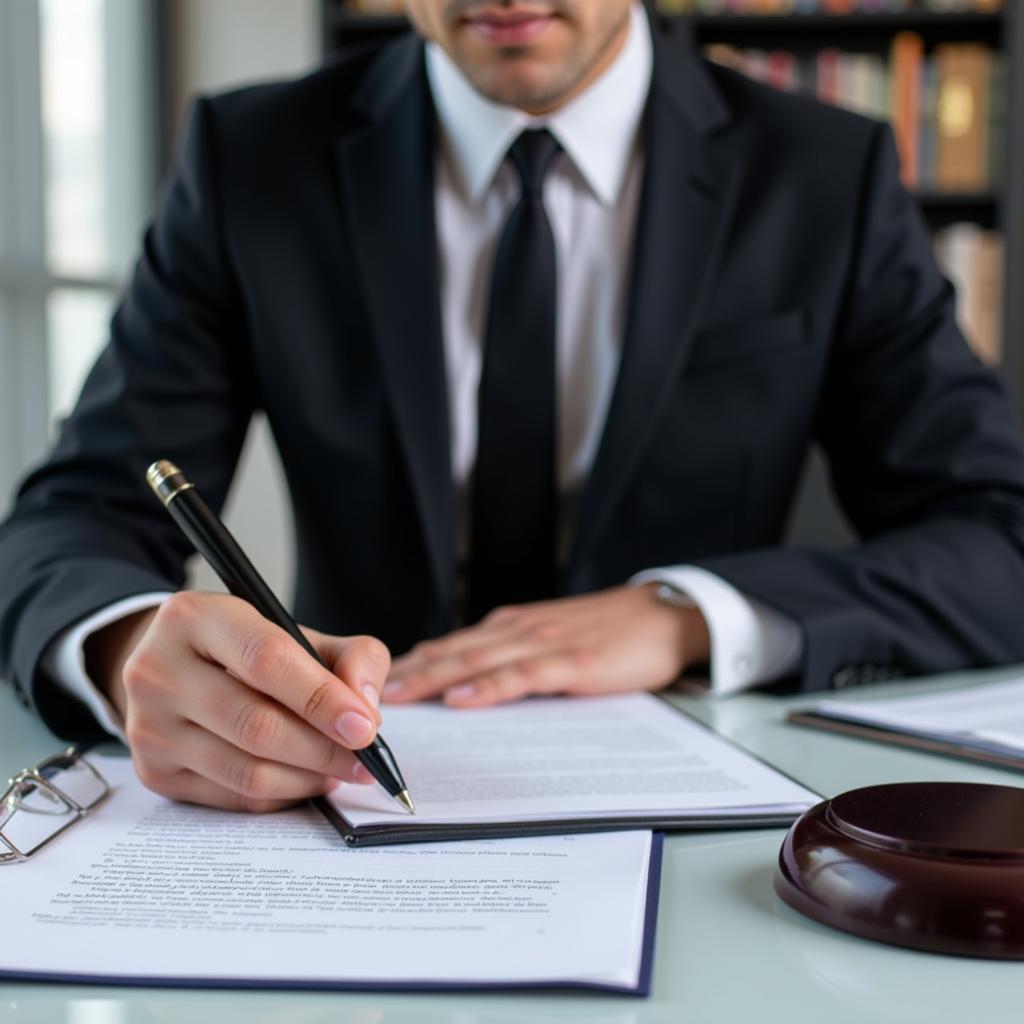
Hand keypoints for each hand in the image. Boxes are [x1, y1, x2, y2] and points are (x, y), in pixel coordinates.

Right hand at [84, 592, 390, 811]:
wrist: (174, 667)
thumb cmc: (249, 649)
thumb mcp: (300, 632)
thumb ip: (352, 657)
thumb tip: (366, 709)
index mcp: (194, 617)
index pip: (266, 660)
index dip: (322, 698)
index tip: (365, 726)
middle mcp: (157, 670)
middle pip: (256, 724)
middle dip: (324, 748)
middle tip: (364, 758)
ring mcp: (148, 726)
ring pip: (247, 771)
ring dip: (308, 777)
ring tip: (341, 768)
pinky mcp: (153, 772)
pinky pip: (233, 798)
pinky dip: (283, 795)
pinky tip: (305, 778)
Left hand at [383, 584, 710, 708]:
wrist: (663, 615)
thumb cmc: (607, 632)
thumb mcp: (550, 640)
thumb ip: (509, 658)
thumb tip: (462, 686)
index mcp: (510, 628)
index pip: (448, 647)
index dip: (407, 667)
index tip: (367, 686)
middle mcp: (517, 630)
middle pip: (449, 653)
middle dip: (403, 675)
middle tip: (357, 695)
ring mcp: (544, 644)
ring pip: (475, 662)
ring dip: (431, 680)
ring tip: (394, 700)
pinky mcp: (573, 662)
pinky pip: (523, 676)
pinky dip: (489, 688)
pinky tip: (462, 701)